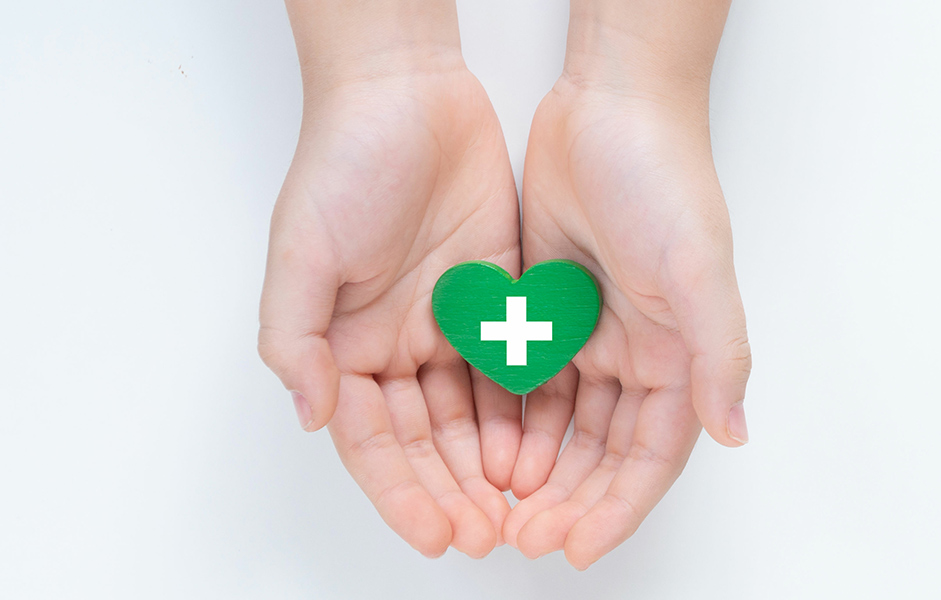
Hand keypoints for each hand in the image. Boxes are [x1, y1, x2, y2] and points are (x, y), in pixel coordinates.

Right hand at [258, 3, 519, 557]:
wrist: (409, 92)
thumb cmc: (344, 161)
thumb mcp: (300, 249)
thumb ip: (297, 338)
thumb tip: (311, 415)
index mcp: (344, 346)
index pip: (375, 442)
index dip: (403, 491)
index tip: (437, 533)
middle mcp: (397, 345)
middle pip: (429, 442)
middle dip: (455, 492)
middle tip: (491, 535)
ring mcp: (450, 325)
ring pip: (476, 417)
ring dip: (495, 466)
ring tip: (523, 508)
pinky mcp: (499, 298)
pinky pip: (516, 369)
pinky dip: (528, 413)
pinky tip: (547, 449)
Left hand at [501, 2, 750, 564]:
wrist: (609, 102)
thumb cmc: (664, 174)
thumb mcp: (698, 266)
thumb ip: (717, 352)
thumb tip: (734, 430)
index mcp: (682, 353)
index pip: (651, 454)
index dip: (618, 506)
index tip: (577, 546)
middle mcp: (640, 353)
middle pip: (603, 453)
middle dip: (569, 501)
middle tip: (524, 536)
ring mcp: (591, 333)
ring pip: (562, 427)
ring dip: (535, 470)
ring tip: (498, 506)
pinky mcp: (547, 307)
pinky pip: (524, 381)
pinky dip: (507, 420)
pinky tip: (481, 447)